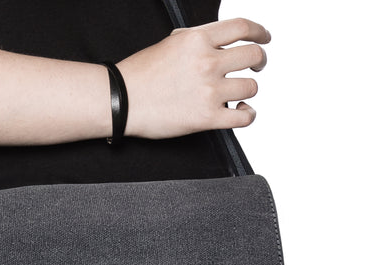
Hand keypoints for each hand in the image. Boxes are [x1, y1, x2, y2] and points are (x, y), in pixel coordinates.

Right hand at [117, 17, 269, 138]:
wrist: (120, 101)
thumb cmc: (137, 76)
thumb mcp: (168, 44)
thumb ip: (194, 41)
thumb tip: (212, 42)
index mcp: (197, 40)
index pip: (242, 28)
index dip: (259, 32)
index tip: (263, 38)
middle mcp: (207, 62)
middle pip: (253, 56)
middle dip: (259, 61)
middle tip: (256, 67)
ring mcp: (209, 90)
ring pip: (251, 87)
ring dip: (248, 90)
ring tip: (239, 95)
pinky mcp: (206, 117)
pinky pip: (244, 117)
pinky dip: (248, 115)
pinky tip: (242, 112)